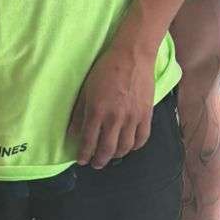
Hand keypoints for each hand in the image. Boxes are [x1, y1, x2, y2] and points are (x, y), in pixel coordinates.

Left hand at [69, 35, 157, 167]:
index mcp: (97, 111)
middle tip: (95, 164)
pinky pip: (141, 138)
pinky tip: (129, 146)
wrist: (132, 56)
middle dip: (99, 160)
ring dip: (116, 156)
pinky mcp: (146, 115)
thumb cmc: (106, 69)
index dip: (84, 154)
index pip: (88, 141)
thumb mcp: (86, 89)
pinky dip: (134, 146)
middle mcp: (115, 118)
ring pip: (124, 147)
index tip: (81, 161)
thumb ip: (79, 113)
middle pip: (107, 149)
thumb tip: (72, 133)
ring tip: (111, 156)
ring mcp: (132, 118)